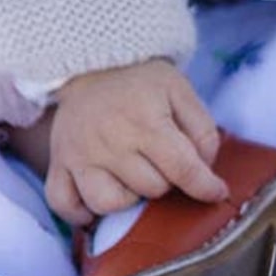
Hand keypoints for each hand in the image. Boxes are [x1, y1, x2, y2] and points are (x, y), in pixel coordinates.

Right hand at [46, 59, 225, 223]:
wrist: (92, 63)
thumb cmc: (141, 82)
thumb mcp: (181, 90)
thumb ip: (202, 129)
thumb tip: (205, 169)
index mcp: (146, 121)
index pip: (183, 169)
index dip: (205, 186)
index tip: (217, 192)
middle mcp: (111, 142)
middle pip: (151, 189)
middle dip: (165, 180)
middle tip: (160, 160)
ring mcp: (80, 155)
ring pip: (109, 204)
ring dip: (128, 198)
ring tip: (132, 178)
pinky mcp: (58, 163)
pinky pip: (64, 205)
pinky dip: (81, 212)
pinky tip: (97, 199)